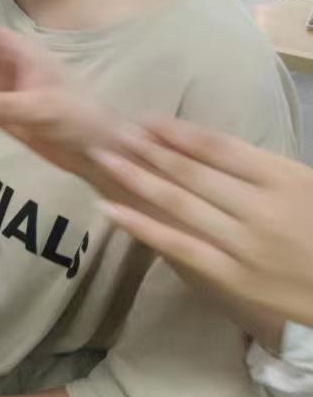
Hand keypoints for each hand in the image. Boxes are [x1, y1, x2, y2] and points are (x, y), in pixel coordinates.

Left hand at [92, 118, 312, 328]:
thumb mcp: (306, 187)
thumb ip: (262, 169)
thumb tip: (203, 146)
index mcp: (284, 178)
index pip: (217, 146)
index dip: (176, 131)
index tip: (144, 119)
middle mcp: (261, 207)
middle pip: (192, 171)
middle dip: (146, 148)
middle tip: (111, 130)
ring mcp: (245, 244)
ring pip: (180, 203)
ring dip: (136, 177)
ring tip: (104, 156)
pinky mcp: (234, 277)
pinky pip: (180, 247)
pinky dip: (142, 227)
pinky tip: (111, 208)